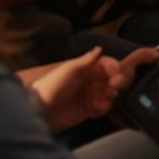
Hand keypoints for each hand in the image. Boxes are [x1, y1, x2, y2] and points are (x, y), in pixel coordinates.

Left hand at [31, 45, 158, 130]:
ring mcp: (91, 95)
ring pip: (111, 93)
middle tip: (114, 87)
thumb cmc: (52, 86)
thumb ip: (86, 60)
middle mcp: (91, 81)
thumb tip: (99, 48)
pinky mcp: (89, 109)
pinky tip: (97, 108)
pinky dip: (104, 107)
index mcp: (87, 68)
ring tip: (106, 98)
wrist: (40, 110)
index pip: (108, 64)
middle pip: (114, 78)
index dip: (116, 67)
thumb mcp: (69, 69)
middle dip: (118, 81)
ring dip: (112, 95)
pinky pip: (104, 106)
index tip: (119, 73)